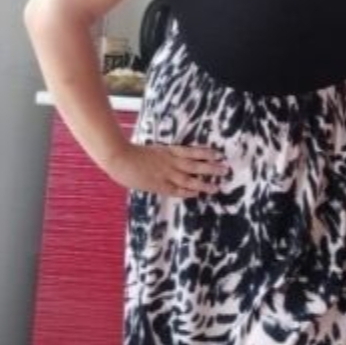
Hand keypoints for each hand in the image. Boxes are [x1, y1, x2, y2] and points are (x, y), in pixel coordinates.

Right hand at [106, 140, 230, 197]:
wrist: (120, 158)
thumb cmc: (134, 153)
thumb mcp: (154, 150)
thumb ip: (165, 155)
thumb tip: (175, 157)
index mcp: (169, 150)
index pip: (192, 151)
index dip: (205, 153)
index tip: (218, 154)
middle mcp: (170, 161)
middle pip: (195, 164)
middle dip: (211, 167)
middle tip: (225, 169)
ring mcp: (165, 173)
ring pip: (189, 179)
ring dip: (203, 183)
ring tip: (216, 186)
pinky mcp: (158, 184)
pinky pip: (176, 189)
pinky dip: (187, 191)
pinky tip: (196, 194)